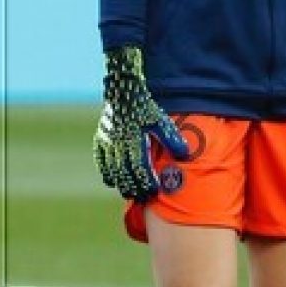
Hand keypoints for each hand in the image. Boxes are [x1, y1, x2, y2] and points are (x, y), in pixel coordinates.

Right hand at [94, 45, 188, 200]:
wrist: (122, 90)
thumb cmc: (144, 106)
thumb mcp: (160, 120)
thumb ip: (171, 139)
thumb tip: (184, 156)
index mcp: (133, 140)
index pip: (139, 169)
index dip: (146, 183)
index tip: (154, 192)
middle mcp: (118, 144)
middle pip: (125, 175)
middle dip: (135, 188)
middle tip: (144, 196)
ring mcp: (107, 143)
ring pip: (112, 171)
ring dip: (121, 184)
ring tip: (131, 192)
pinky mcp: (100, 139)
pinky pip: (101, 162)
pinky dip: (108, 173)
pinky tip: (115, 180)